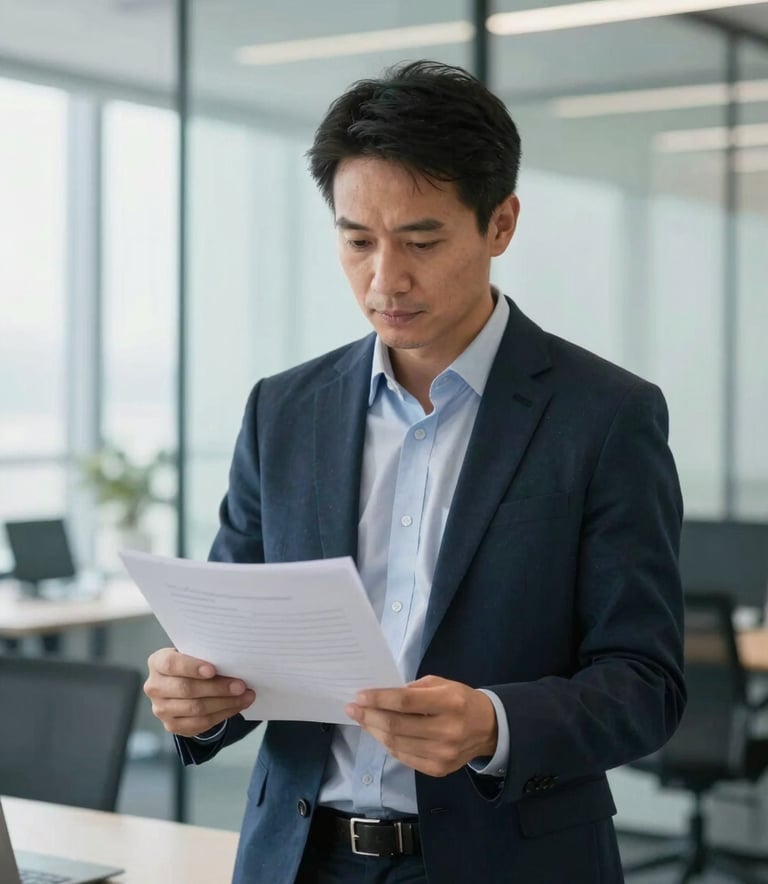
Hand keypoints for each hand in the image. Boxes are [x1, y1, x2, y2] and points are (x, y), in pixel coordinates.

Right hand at [144, 648, 254, 736]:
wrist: (183, 683)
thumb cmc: (193, 664)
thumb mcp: (194, 653)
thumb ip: (206, 655)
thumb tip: (233, 661)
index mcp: (157, 662)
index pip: (171, 664)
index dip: (192, 667)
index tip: (213, 670)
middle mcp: (154, 687)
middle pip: (187, 689)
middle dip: (217, 688)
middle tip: (240, 685)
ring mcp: (161, 709)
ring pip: (196, 709)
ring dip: (225, 703)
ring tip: (245, 696)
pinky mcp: (172, 726)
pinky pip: (200, 723)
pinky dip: (222, 714)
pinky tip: (237, 706)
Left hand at [345, 675, 497, 777]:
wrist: (488, 729)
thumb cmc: (460, 700)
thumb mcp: (441, 684)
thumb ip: (413, 689)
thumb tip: (380, 697)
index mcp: (449, 703)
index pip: (405, 702)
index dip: (378, 699)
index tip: (359, 696)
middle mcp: (447, 731)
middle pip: (396, 725)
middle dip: (369, 716)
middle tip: (352, 708)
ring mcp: (442, 754)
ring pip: (396, 744)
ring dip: (373, 731)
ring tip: (362, 720)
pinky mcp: (438, 770)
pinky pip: (403, 757)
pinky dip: (388, 744)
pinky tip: (379, 733)